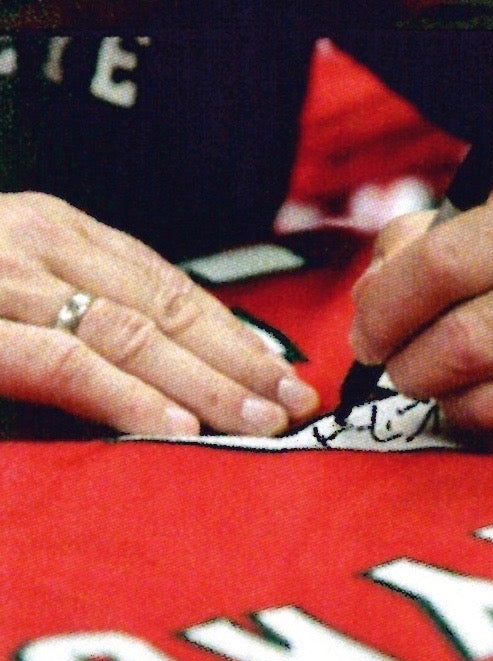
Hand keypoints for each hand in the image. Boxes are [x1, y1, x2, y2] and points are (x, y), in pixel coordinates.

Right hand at [0, 193, 320, 436]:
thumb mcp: (6, 280)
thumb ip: (68, 303)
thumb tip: (160, 363)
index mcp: (54, 230)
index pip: (163, 284)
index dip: (230, 332)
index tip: (282, 372)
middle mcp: (40, 244)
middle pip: (161, 306)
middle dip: (237, 360)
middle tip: (296, 403)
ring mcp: (8, 282)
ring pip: (130, 335)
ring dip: (205, 385)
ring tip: (261, 423)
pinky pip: (67, 366)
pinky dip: (130, 398)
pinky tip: (178, 430)